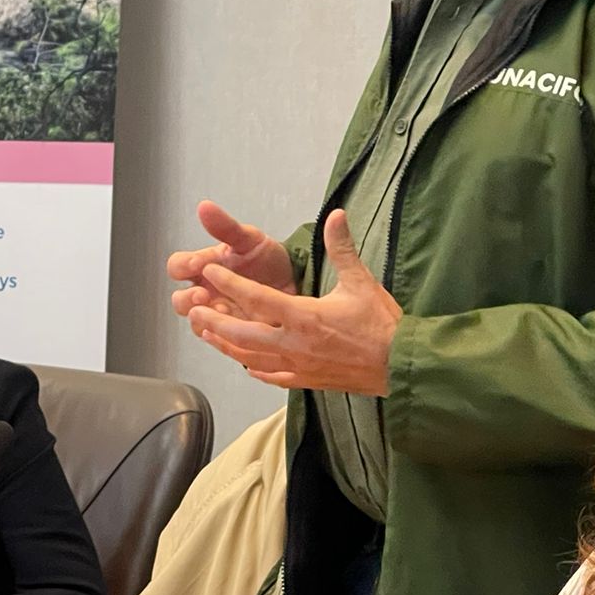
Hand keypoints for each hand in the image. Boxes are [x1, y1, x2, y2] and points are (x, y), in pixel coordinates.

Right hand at [168, 201, 296, 322]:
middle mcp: (205, 291)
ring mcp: (217, 313)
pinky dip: (223, 334)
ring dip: (204, 318)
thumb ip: (225, 227)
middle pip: (180, 300)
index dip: (182, 266)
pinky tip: (235, 327)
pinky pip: (218, 338)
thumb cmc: (267, 259)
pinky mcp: (232, 332)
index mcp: (203, 266)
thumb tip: (205, 206)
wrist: (296, 282)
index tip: (196, 264)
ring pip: (196, 321)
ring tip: (222, 311)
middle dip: (188, 298)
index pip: (176, 266)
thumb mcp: (248, 239)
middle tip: (204, 294)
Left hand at [188, 209, 399, 394]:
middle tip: (193, 310)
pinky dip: (253, 368)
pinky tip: (244, 364)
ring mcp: (298, 366)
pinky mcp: (306, 381)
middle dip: (215, 322)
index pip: (256, 299)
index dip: (229, 285)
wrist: (401, 365)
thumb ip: (342, 247)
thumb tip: (336, 213)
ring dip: (225, 346)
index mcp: (304, 317)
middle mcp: (294, 344)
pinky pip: (271, 376)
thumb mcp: (361, 281)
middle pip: (241, 335)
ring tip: (207, 334)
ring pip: (250, 358)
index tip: (209, 272)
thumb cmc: (382, 324)